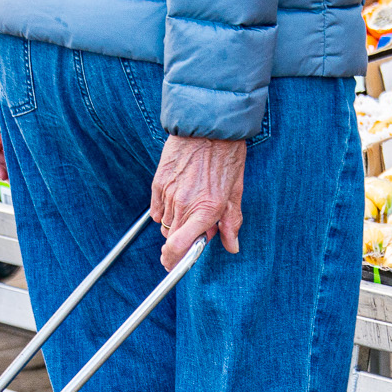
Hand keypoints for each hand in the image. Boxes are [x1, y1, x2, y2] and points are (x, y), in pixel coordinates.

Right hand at [151, 135, 244, 269]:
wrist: (209, 126)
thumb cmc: (226, 156)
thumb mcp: (235, 191)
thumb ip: (231, 222)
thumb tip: (232, 245)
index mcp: (206, 210)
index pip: (179, 247)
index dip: (173, 260)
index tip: (172, 265)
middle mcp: (185, 204)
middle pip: (171, 237)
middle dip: (180, 239)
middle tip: (194, 228)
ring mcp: (169, 193)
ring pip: (164, 223)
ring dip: (175, 223)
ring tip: (190, 206)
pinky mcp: (158, 182)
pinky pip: (156, 208)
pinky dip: (164, 210)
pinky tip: (177, 198)